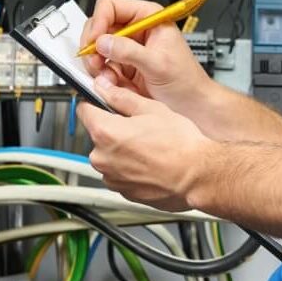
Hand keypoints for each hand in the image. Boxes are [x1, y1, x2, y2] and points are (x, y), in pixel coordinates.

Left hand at [78, 83, 210, 210]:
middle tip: (141, 126)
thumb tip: (106, 89)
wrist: (197, 175)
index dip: (96, 103)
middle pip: (99, 135)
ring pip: (110, 156)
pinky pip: (120, 174)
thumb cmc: (180, 145)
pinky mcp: (123, 191)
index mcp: (106, 132)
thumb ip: (122, 97)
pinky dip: (131, 168)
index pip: (84, 110)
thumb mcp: (152, 109)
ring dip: (123, 151)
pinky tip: (151, 162)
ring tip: (150, 147)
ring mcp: (112, 177)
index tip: (104, 103)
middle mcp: (102, 158)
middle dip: (115, 129)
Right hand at [80, 0, 213, 115]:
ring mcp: (127, 48)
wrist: (190, 105)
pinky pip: (101, 66)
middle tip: (96, 61)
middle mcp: (135, 29)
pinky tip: (112, 82)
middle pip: (99, 26)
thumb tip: (103, 42)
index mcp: (148, 17)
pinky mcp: (122, 65)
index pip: (111, 6)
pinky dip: (101, 75)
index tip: (95, 41)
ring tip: (106, 75)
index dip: (99, 22)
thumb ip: (130, 52)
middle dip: (94, 45)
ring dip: (96, 62)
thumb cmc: (185, 80)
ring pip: (96, 48)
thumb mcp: (158, 64)